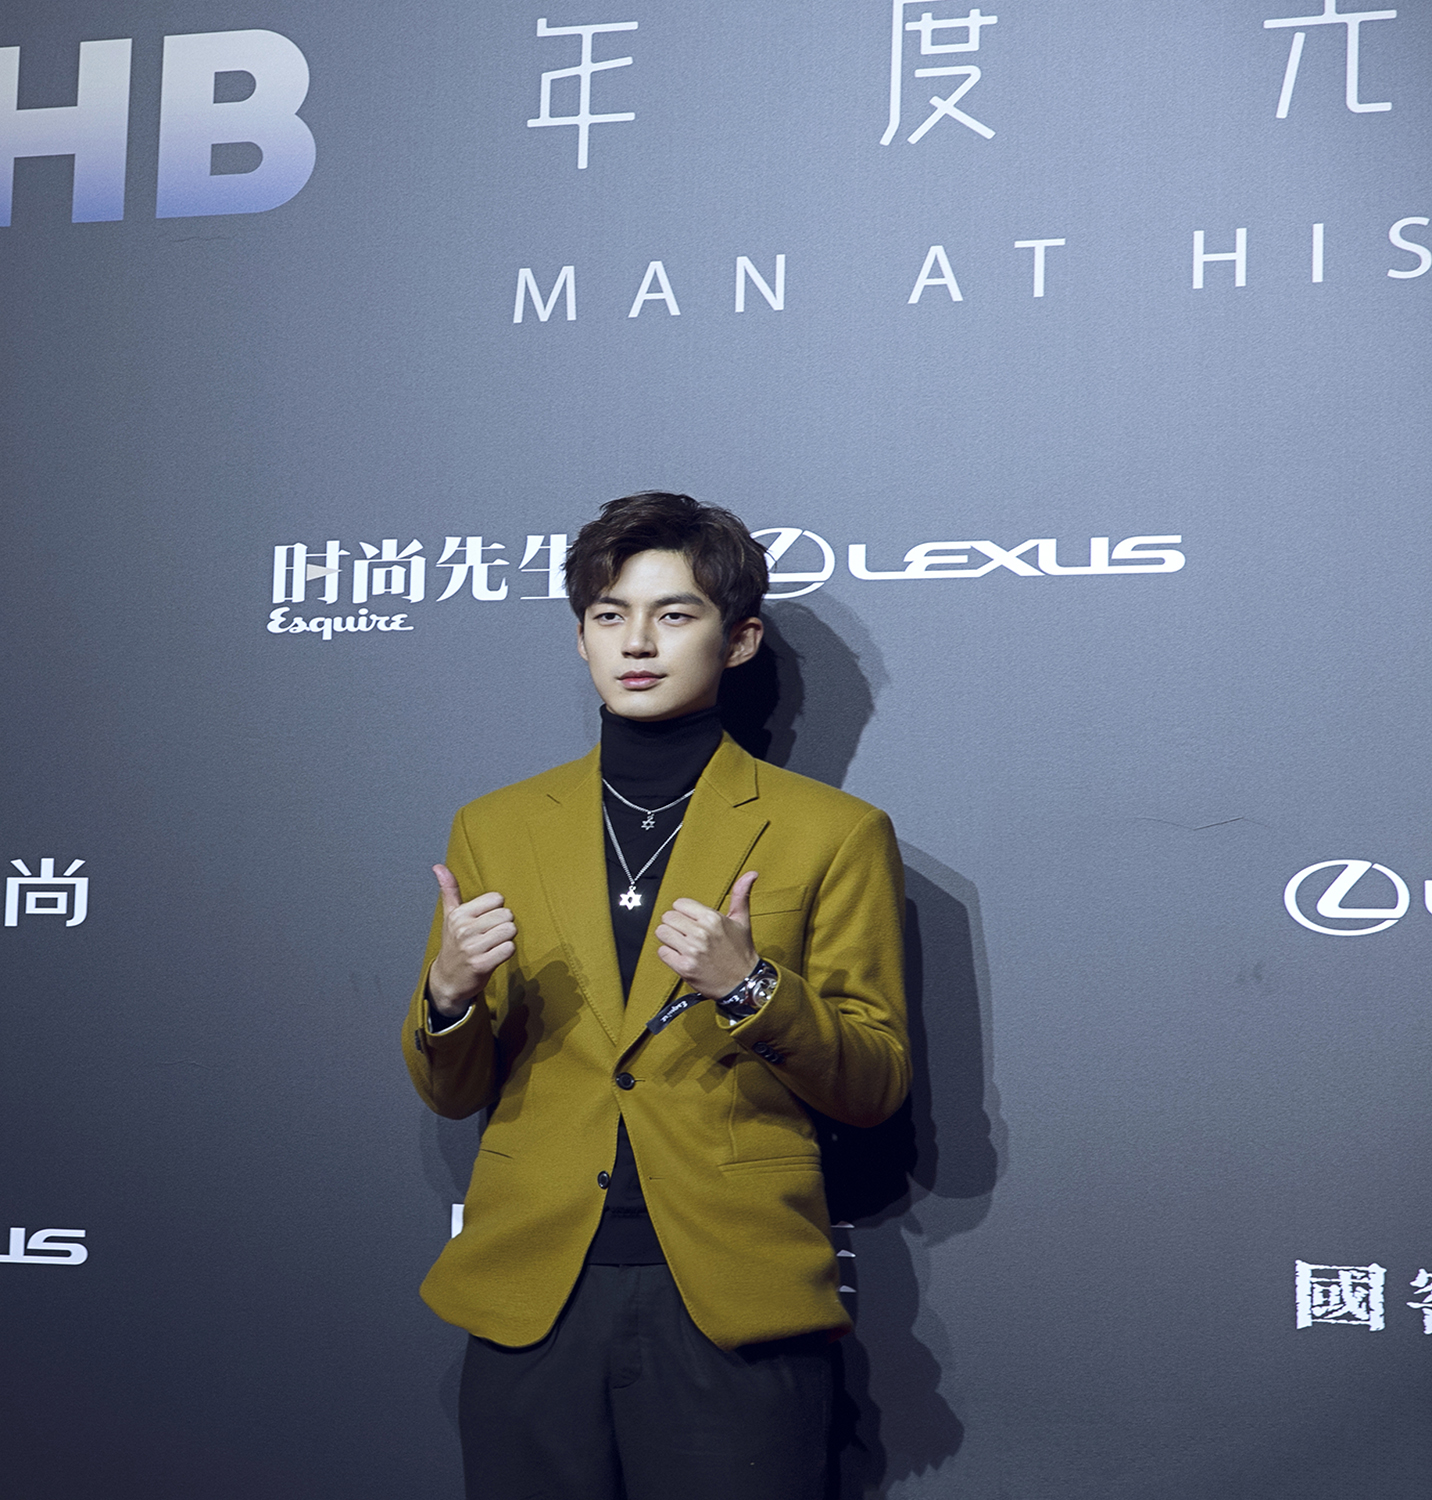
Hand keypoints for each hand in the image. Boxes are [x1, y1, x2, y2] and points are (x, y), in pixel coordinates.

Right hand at [427, 865, 516, 1014]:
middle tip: (489, 936)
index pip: (497, 899)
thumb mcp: (450, 916)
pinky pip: (509, 949)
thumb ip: (449, 890)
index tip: (484, 921)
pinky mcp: (482, 965)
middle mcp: (464, 930)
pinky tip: (494, 956)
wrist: (448, 979)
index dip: (496, 910)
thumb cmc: (454, 944)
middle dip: (503, 925)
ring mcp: (472, 948)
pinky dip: (506, 952)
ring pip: (510, 931)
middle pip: (507, 915)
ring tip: (491, 946)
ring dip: (506, 939)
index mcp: (459, 914)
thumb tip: (438, 866)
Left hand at [655, 871, 759, 997]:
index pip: (679, 904)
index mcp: (713, 919)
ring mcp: (692, 951)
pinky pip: (662, 952)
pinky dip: (669, 955)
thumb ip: (741, 894)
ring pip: (662, 933)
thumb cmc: (741, 952)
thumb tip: (751, 874)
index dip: (684, 912)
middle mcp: (701, 933)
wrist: (744, 983)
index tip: (692, 921)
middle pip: (668, 917)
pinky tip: (682, 956)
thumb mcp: (742, 921)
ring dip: (670, 939)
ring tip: (683, 944)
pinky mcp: (684, 967)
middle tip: (687, 934)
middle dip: (675, 925)